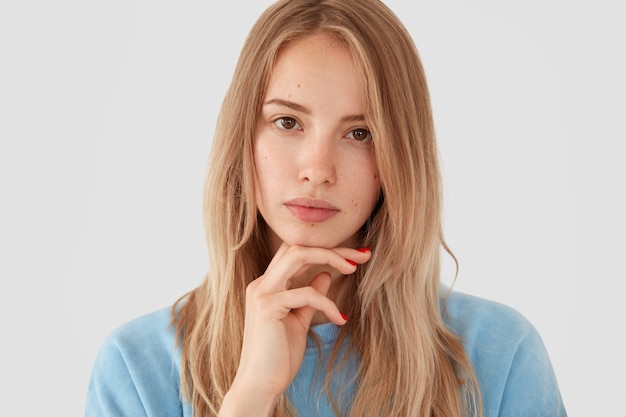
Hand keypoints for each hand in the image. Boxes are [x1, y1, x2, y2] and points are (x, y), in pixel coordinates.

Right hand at [220, 243, 370, 414]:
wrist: (260, 386)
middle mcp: (261, 284)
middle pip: (298, 247)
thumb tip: (326, 275)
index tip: (356, 255)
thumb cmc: (278, 357)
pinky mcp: (267, 307)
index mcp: (267, 285)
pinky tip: (340, 319)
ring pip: (297, 255)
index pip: (296, 253)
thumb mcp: (299, 320)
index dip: (326, 250)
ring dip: (330, 258)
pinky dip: (327, 303)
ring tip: (353, 268)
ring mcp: (262, 293)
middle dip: (332, 247)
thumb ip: (310, 297)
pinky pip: (306, 294)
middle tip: (362, 254)